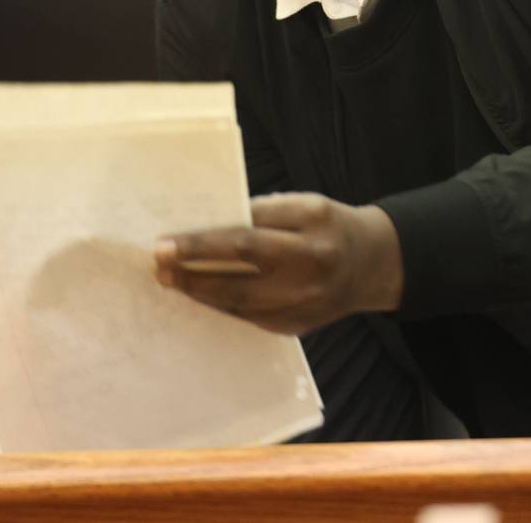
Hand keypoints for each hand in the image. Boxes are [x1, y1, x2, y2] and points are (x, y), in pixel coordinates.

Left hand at [152, 193, 403, 335]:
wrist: (371, 264)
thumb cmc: (327, 226)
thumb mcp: (304, 205)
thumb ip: (263, 214)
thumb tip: (206, 226)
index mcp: (313, 222)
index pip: (247, 233)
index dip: (202, 240)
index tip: (166, 241)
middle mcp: (312, 263)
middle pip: (242, 270)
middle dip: (193, 268)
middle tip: (159, 264)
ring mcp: (307, 300)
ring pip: (241, 300)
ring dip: (200, 291)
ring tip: (171, 280)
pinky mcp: (298, 325)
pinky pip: (250, 317)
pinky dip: (221, 306)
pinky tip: (200, 296)